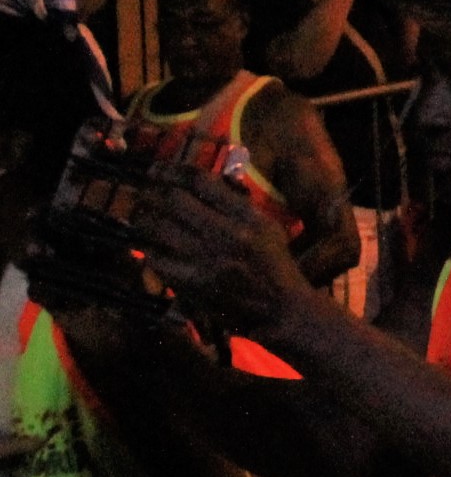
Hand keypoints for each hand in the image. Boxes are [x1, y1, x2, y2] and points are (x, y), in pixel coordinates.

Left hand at [120, 168, 315, 336]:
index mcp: (248, 217)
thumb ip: (237, 203)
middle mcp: (227, 235)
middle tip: (144, 194)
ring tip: (142, 217)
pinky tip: (151, 247)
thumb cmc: (274, 262)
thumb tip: (198, 182)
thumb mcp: (267, 225)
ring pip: (159, 228)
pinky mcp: (194, 283)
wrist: (281, 307)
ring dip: (144, 219)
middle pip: (174, 201)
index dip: (172, 171)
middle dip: (152, 193)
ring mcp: (208, 260)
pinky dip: (150, 250)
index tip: (156, 170)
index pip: (201, 182)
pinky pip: (157, 259)